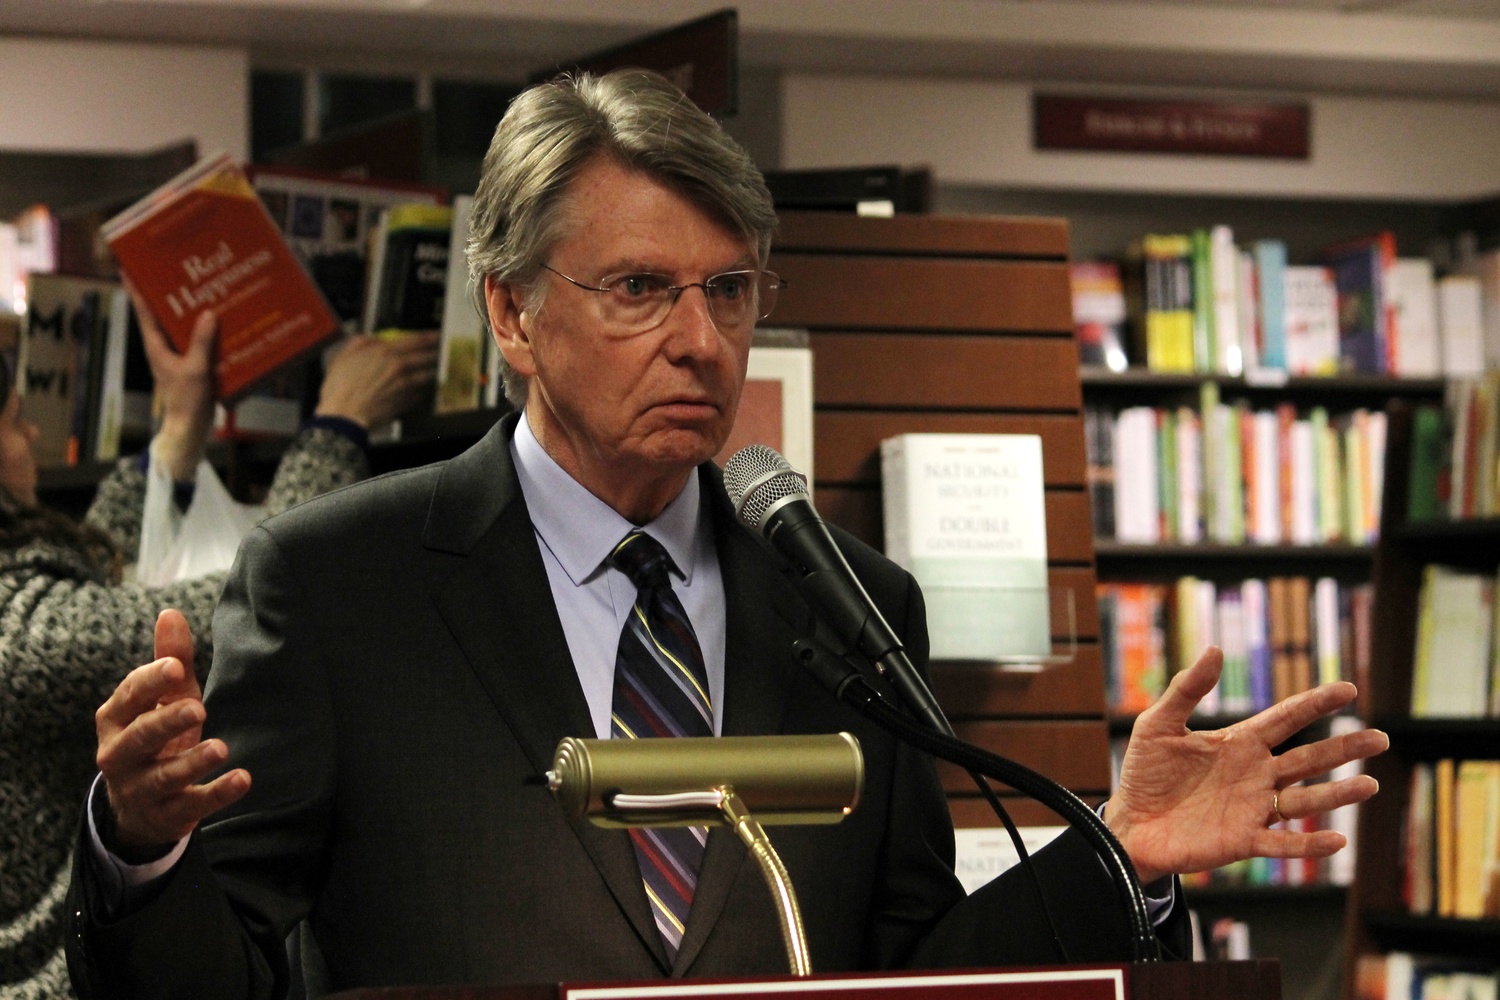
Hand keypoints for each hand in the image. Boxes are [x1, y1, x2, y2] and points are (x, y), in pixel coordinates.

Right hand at [95, 609, 249, 850]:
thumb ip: (170, 660)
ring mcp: (140, 788)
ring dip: (192, 763)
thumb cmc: (157, 736)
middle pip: (139, 738)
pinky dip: (216, 794)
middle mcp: (119, 755)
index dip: (150, 683)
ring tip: (221, 748)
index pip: (129, 697)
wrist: (141, 805)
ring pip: (163, 776)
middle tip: (197, 708)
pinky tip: (243, 779)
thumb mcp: (164, 699)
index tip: (176, 668)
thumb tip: (170, 612)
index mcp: (115, 719)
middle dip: (165, 722)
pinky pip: (191, 805)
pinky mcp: (166, 814)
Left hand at [127, 279, 216, 480]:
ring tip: (203, 289)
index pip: (143, 312)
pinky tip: (223, 322)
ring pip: (182, 327)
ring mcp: (178, 356)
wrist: (190, 429)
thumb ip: (201, 342)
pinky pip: (199, 341)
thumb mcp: (195, 370)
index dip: (136, 289)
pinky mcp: (192, 365)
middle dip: (167, 294)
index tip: (129, 267)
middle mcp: (164, 348)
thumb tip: (208, 313)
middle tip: (175, 270)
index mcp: (156, 346)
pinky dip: (207, 331)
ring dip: (190, 311)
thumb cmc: (186, 402)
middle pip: (162, 315)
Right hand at [315, 332, 439, 430]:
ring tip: (437, 368)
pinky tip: (423, 388)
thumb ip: (362, 343)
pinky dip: (424, 389)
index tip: (438, 335)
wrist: (345, 415)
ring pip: (428, 375)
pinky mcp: (407, 402)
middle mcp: (400, 367)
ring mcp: (406, 386)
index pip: (418, 340)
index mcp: (386, 352)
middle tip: (443, 350)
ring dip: (434, 371)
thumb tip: (373, 339)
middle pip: (428, 357)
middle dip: (438, 352)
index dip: (431, 336)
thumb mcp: (345, 356)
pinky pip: (421, 392)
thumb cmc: (341, 389)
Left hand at [1103, 646, 1387, 885]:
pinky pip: (1283, 844)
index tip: (1349, 689)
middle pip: (1307, 758)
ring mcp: (1253, 808)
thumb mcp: (1158, 724)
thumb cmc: (1144, 773)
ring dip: (1337, 794)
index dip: (1315, 703)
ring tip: (1370, 784)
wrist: (1129, 823)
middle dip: (1343, 748)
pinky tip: (1338, 840)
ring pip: (1304, 801)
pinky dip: (1310, 844)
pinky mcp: (1243, 841)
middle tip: (1379, 738)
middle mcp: (1255, 774)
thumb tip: (1213, 649)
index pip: (1286, 718)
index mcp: (1239, 742)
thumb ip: (1185, 690)